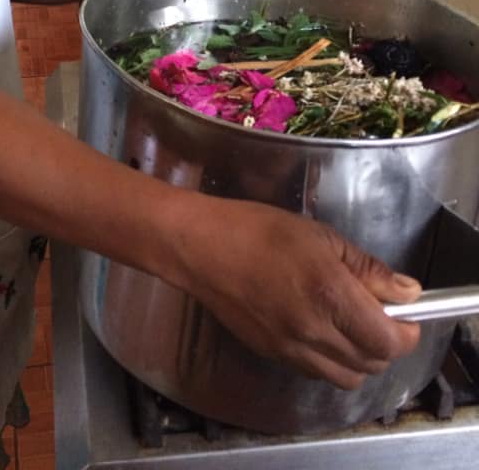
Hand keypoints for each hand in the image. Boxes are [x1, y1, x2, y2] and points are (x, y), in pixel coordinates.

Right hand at [170, 197, 420, 388]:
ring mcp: (290, 348)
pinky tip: (320, 328)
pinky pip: (316, 371)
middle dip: (385, 343)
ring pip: (345, 377)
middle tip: (379, 314)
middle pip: (371, 364)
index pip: (388, 340)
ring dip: (359, 357)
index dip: (406, 331)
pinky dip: (330, 359)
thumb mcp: (320, 236)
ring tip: (349, 324)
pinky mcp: (271, 355)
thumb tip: (406, 291)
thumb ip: (366, 268)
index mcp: (329, 294)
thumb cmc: (259, 229)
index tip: (405, 312)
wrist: (201, 247)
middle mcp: (313, 331)